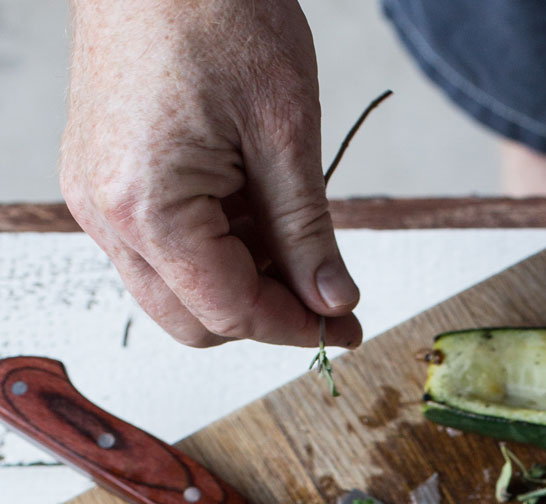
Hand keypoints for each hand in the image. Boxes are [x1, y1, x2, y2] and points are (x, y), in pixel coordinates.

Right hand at [61, 0, 360, 350]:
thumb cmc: (211, 7)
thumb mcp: (284, 130)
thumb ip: (306, 231)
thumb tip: (332, 301)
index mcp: (146, 206)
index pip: (230, 311)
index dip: (295, 327)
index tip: (346, 326)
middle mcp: (106, 214)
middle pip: (194, 320)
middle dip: (263, 314)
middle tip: (325, 293)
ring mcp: (96, 198)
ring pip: (175, 292)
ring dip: (238, 283)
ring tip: (288, 233)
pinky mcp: (100, 180)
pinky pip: (158, 250)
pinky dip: (212, 249)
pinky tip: (252, 211)